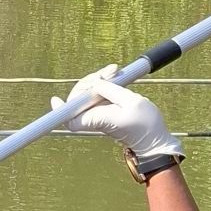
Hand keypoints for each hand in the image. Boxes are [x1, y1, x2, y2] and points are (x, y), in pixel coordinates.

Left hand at [55, 71, 182, 162]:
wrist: (155, 139)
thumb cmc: (145, 123)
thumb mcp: (130, 101)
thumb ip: (109, 90)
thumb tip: (94, 82)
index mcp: (97, 119)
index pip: (70, 118)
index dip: (61, 109)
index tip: (55, 99)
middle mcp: (95, 118)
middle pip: (79, 98)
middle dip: (89, 81)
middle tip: (109, 72)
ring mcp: (99, 114)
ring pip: (88, 94)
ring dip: (99, 80)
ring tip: (115, 71)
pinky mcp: (105, 110)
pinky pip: (98, 95)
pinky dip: (104, 84)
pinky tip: (115, 76)